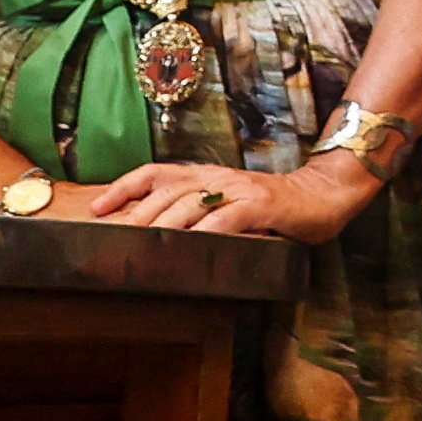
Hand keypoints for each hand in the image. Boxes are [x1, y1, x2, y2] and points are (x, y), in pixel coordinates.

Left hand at [85, 154, 377, 243]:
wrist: (325, 193)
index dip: (124, 188)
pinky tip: (192, 246)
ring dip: (165, 225)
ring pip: (192, 204)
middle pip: (167, 192)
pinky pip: (228, 219)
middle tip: (114, 239)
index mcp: (206, 175)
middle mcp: (218, 177)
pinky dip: (208, 232)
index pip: (155, 174)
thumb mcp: (230, 204)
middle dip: (137, 215)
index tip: (96, 208)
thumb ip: (200, 213)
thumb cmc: (274, 207)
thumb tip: (156, 235)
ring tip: (144, 246)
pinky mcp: (262, 206)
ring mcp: (240, 190)